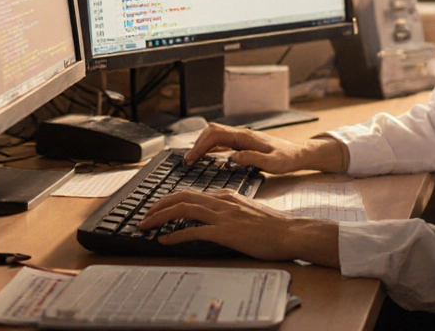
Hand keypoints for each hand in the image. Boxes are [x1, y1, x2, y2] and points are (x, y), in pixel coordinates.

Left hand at [137, 189, 339, 266]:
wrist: (290, 232)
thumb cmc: (273, 227)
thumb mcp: (248, 211)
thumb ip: (230, 211)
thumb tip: (215, 218)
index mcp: (227, 196)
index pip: (193, 194)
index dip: (172, 201)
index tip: (159, 209)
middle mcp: (222, 201)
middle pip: (182, 197)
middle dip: (158, 205)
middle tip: (144, 215)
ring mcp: (223, 216)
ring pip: (183, 210)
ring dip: (160, 217)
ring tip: (145, 225)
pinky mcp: (225, 232)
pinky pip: (193, 231)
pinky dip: (175, 235)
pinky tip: (164, 240)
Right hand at [185, 123, 344, 173]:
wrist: (300, 154)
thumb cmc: (288, 159)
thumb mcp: (272, 163)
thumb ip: (252, 159)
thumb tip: (232, 158)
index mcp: (246, 137)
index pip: (215, 134)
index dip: (200, 146)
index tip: (191, 159)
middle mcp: (242, 134)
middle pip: (211, 131)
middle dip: (196, 144)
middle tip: (187, 161)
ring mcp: (242, 138)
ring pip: (215, 136)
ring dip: (202, 145)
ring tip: (192, 160)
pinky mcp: (244, 144)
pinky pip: (222, 142)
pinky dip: (210, 148)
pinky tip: (206, 158)